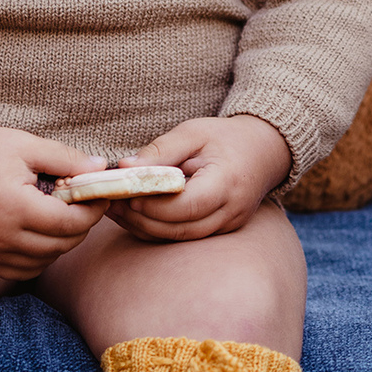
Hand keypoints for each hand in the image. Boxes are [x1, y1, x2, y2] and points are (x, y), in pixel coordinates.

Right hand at [0, 117, 108, 278]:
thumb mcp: (25, 145)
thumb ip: (66, 159)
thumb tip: (102, 169)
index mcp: (16, 207)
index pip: (70, 222)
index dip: (92, 211)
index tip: (99, 195)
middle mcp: (3, 236)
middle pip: (61, 245)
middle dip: (80, 225)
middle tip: (83, 203)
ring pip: (45, 261)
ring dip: (61, 242)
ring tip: (60, 215)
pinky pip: (22, 270)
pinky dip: (39, 257)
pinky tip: (40, 233)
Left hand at [109, 114, 291, 242]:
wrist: (263, 152)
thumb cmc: (224, 138)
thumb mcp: (193, 132)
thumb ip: (160, 150)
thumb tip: (124, 166)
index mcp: (227, 183)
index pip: (188, 205)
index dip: (154, 205)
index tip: (126, 195)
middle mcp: (231, 212)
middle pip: (180, 228)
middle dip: (141, 220)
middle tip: (108, 203)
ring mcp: (227, 226)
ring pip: (179, 238)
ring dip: (144, 228)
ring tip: (114, 208)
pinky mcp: (219, 231)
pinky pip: (183, 237)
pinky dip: (156, 229)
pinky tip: (132, 215)